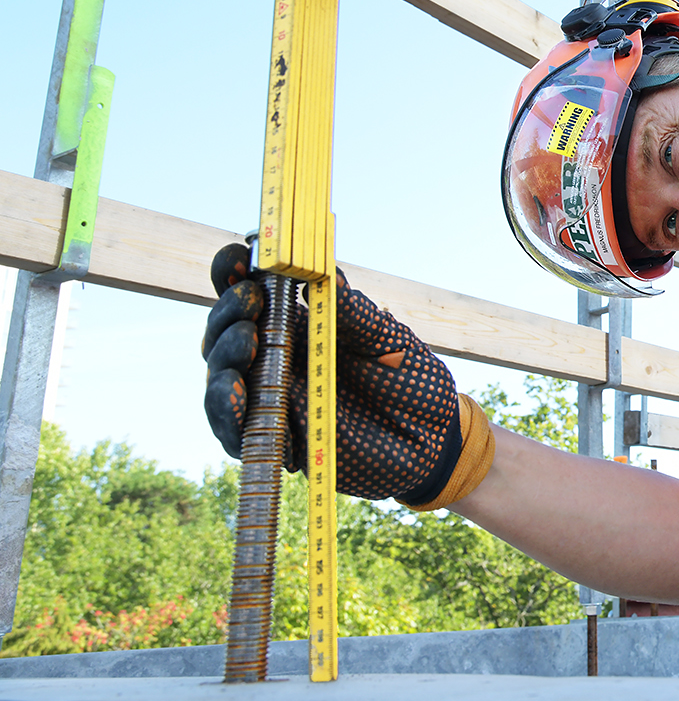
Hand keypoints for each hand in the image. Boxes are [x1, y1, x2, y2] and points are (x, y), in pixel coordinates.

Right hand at [201, 244, 468, 503]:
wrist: (433, 437)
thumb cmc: (410, 378)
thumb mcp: (387, 339)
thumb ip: (354, 312)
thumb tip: (327, 272)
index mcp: (298, 323)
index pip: (251, 290)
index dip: (235, 271)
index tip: (241, 258)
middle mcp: (276, 356)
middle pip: (227, 329)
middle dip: (230, 312)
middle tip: (250, 302)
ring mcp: (272, 398)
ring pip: (222, 376)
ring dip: (224, 358)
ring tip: (246, 344)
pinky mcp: (276, 441)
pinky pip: (236, 430)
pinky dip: (227, 412)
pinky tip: (235, 394)